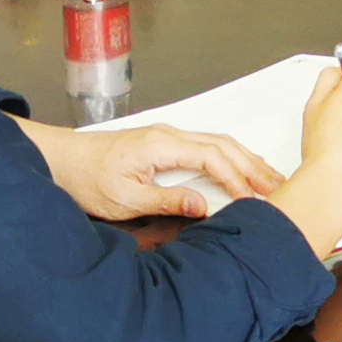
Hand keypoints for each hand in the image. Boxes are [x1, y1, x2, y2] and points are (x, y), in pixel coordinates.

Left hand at [47, 124, 284, 224]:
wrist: (61, 161)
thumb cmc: (87, 179)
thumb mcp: (125, 199)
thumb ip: (166, 201)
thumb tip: (203, 206)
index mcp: (162, 145)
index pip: (213, 158)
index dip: (238, 179)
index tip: (255, 200)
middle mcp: (169, 135)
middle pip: (224, 146)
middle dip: (254, 167)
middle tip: (280, 189)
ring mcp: (168, 137)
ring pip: (219, 143)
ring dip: (246, 161)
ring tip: (270, 181)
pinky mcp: (164, 144)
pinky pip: (207, 147)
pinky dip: (230, 158)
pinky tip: (240, 170)